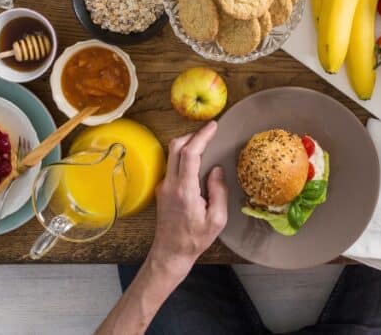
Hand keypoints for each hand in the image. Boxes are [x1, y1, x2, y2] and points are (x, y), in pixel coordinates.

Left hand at [148, 121, 226, 279]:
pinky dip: (183, 155)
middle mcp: (170, 184)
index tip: (213, 126)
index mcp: (185, 190)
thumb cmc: (195, 240)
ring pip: (171, 153)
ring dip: (187, 143)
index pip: (190, 154)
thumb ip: (218, 191)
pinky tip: (195, 159)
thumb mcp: (217, 220)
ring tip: (204, 141)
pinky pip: (172, 164)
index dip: (201, 136)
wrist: (170, 253)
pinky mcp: (162, 189)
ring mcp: (163, 186)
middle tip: (209, 131)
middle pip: (176, 147)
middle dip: (193, 134)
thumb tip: (216, 170)